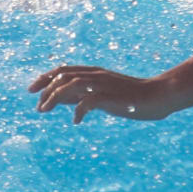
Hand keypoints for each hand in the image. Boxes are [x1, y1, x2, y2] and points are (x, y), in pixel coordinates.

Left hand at [29, 63, 181, 122]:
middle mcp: (97, 75)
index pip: (63, 70)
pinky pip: (89, 101)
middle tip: (36, 106)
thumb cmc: (133, 96)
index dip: (45, 78)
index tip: (32, 90)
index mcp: (95, 73)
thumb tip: (60, 100)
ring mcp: (104, 84)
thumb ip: (83, 95)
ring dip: (54, 97)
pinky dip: (78, 110)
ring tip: (45, 110)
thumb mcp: (103, 94)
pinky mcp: (112, 96)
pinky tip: (76, 121)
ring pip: (71, 84)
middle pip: (63, 75)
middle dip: (44, 88)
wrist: (160, 95)